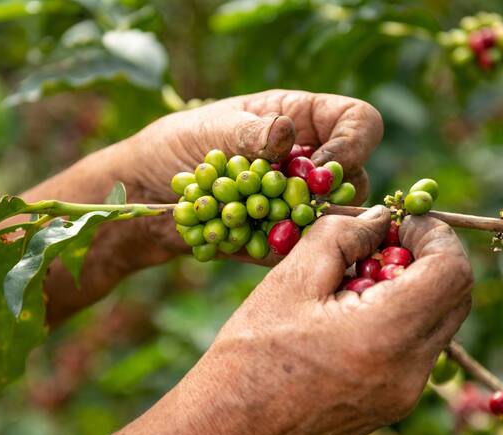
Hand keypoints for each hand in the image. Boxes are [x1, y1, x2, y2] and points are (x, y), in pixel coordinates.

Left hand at [34, 89, 381, 323]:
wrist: (144, 196)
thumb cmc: (174, 147)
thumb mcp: (209, 131)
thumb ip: (249, 133)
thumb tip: (287, 134)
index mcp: (299, 118)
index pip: (358, 123)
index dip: (353, 144)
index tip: (320, 167)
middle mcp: (306, 161)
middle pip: (355, 179)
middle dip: (331, 194)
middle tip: (297, 203)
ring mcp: (295, 202)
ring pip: (333, 220)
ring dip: (306, 225)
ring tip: (262, 221)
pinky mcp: (280, 237)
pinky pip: (299, 249)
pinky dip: (280, 248)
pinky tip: (247, 240)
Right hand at [103, 206, 472, 434]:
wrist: (230, 430)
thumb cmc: (249, 356)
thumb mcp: (290, 281)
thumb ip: (341, 236)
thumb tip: (378, 219)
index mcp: (384, 336)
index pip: (451, 271)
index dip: (433, 233)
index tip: (395, 222)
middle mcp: (408, 372)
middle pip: (456, 297)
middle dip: (428, 256)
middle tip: (381, 241)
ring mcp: (404, 393)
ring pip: (440, 322)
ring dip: (414, 286)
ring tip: (359, 276)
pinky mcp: (393, 403)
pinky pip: (419, 347)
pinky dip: (401, 315)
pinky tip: (352, 310)